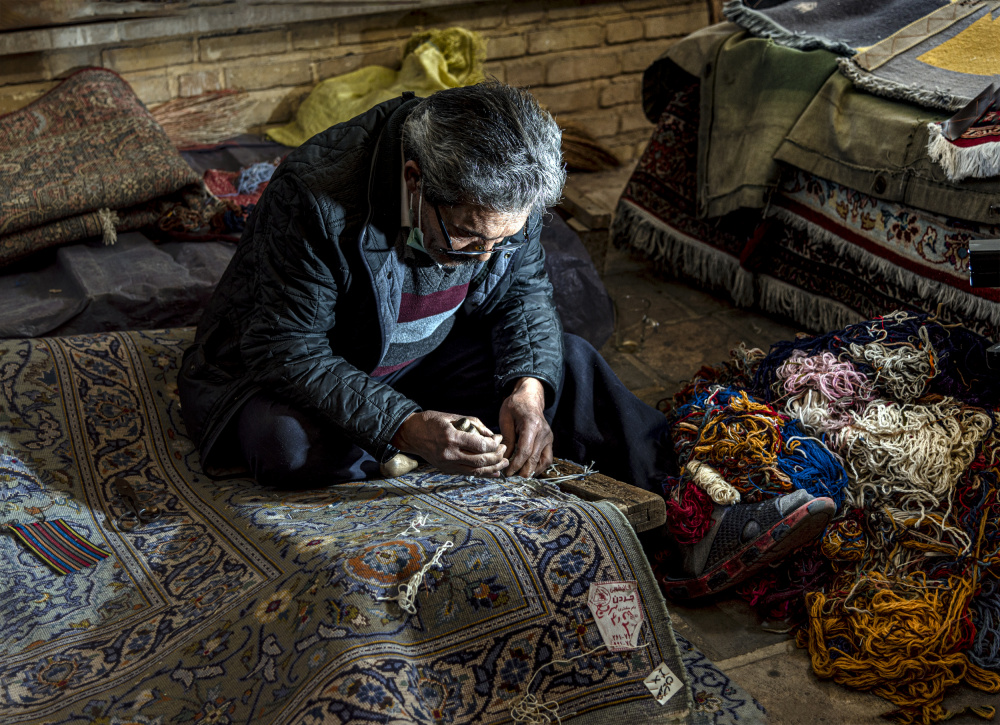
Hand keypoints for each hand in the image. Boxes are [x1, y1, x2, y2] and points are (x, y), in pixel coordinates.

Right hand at [391, 411, 508, 476]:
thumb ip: (474, 425)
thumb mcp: (453, 417)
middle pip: (480, 460)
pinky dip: (482, 474)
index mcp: (451, 437)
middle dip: (496, 456)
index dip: (494, 444)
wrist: (410, 434)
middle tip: (505, 450)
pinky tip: (493, 472)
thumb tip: (492, 435)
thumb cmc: (431, 421)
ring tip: (504, 463)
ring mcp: (447, 464)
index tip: (499, 439)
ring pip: (476, 471)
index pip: (480, 445)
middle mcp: (449, 454)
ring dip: (493, 468)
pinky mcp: (446, 470)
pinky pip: (468, 474)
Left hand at [499, 377, 552, 477]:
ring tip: (519, 475)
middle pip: (534, 458)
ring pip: (544, 461)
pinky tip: (528, 470)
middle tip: (510, 476)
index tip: (507, 472)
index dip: (516, 464)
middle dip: (522, 470)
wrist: (530, 397)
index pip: (525, 450)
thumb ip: (507, 439)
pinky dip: (539, 466)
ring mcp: (549, 437)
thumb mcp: (506, 418)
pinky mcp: (550, 441)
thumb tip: (504, 458)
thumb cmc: (515, 405)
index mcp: (532, 424)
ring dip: (532, 471)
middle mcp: (543, 432)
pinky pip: (547, 458)